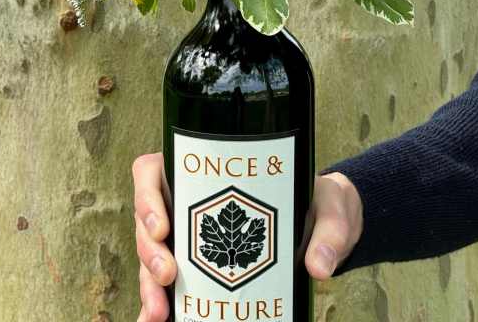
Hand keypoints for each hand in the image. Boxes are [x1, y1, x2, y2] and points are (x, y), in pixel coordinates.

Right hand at [132, 154, 362, 321]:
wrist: (325, 226)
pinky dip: (157, 302)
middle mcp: (189, 201)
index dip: (146, 196)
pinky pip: (167, 284)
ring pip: (151, 254)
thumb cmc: (319, 203)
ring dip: (149, 284)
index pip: (153, 171)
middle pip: (148, 219)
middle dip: (149, 250)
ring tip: (160, 314)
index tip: (163, 226)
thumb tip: (317, 267)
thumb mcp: (330, 207)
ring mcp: (190, 235)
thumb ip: (329, 231)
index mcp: (207, 172)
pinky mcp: (198, 265)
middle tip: (168, 276)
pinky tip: (157, 321)